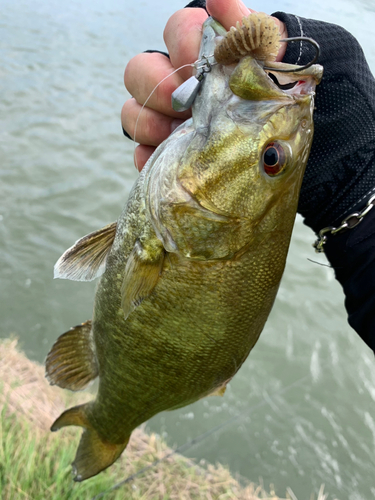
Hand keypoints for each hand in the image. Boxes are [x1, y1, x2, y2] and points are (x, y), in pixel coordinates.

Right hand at [121, 0, 286, 170]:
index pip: (175, 30)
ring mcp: (159, 116)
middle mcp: (168, 80)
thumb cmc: (266, 88)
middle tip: (186, 103)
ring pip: (132, 112)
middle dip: (160, 86)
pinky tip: (174, 161)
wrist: (273, 129)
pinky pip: (141, 153)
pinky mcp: (159, 151)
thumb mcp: (264, 58)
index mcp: (194, 50)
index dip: (183, 45)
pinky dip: (152, 157)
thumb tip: (217, 0)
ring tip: (180, 134)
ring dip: (152, 122)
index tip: (202, 64)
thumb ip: (244, 28)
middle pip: (137, 70)